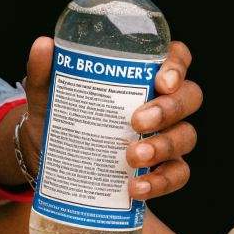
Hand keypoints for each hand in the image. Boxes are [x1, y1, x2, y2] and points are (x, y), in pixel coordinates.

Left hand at [19, 38, 201, 200]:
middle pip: (190, 97)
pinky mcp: (163, 170)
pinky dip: (161, 182)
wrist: (50, 161)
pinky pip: (178, 174)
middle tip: (136, 121)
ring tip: (131, 157)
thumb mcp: (48, 95)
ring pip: (186, 136)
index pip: (178, 59)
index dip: (178, 66)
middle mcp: (164, 103)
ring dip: (164, 146)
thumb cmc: (61, 117)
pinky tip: (137, 187)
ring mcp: (168, 137)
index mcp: (145, 75)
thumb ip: (45, 72)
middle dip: (168, 109)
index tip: (161, 81)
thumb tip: (43, 45)